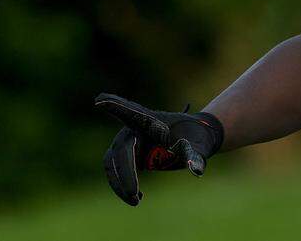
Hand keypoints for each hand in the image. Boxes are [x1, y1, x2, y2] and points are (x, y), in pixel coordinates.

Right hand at [94, 93, 223, 205]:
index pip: (132, 113)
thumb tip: (193, 167)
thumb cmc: (197, 138)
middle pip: (121, 150)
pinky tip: (138, 198)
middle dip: (125, 172)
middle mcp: (133, 129)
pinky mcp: (126, 156)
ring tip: (136, 200)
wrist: (194, 140)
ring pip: (112, 164)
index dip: (116, 106)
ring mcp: (126, 143)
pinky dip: (123, 186)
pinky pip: (116, 172)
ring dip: (120, 183)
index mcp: (151, 119)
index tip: (100, 101)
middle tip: (134, 192)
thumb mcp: (200, 146)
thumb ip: (194, 155)